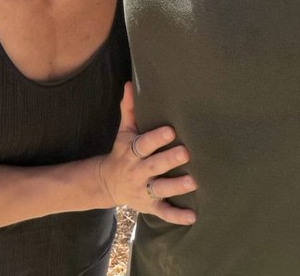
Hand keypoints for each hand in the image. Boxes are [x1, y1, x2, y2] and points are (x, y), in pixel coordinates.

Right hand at [97, 82, 196, 223]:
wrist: (107, 183)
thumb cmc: (121, 152)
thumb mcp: (123, 132)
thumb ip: (129, 109)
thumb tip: (130, 83)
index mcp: (131, 152)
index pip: (143, 144)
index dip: (156, 138)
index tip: (171, 131)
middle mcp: (137, 171)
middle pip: (153, 165)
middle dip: (169, 160)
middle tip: (186, 153)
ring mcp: (143, 190)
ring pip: (160, 189)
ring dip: (176, 186)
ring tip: (193, 182)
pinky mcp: (149, 206)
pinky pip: (163, 212)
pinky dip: (177, 216)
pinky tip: (193, 216)